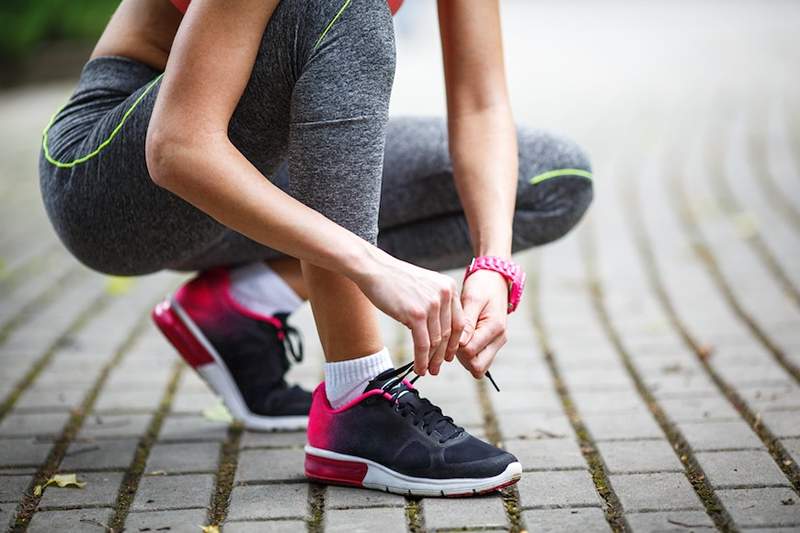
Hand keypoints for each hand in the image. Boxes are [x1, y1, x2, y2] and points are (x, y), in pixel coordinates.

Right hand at [353, 248, 465, 375]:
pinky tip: (419, 367)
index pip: (459, 321)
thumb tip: (440, 331)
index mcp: (449, 287)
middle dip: (443, 354)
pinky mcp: (416, 314)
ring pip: (437, 341)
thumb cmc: (395, 279)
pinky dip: (422, 359)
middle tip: (438, 367)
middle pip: (449, 333)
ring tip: (428, 370)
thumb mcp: (424, 286)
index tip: (449, 354)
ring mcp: (431, 304)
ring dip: (432, 360)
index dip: (455, 342)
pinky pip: (423, 343)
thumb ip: (436, 303)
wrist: (374, 269)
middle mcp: (444, 294)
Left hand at [456, 269, 507, 377]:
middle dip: (460, 358)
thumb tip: (459, 344)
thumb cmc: (482, 286)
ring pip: (478, 367)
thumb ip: (467, 322)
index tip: (446, 334)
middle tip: (451, 340)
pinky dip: (467, 355)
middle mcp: (499, 339)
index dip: (454, 347)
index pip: (470, 352)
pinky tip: (459, 339)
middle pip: (477, 366)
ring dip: (463, 357)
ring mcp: (497, 343)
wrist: (495, 280)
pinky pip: (478, 359)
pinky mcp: (492, 344)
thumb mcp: (472, 299)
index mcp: (495, 328)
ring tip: (455, 336)